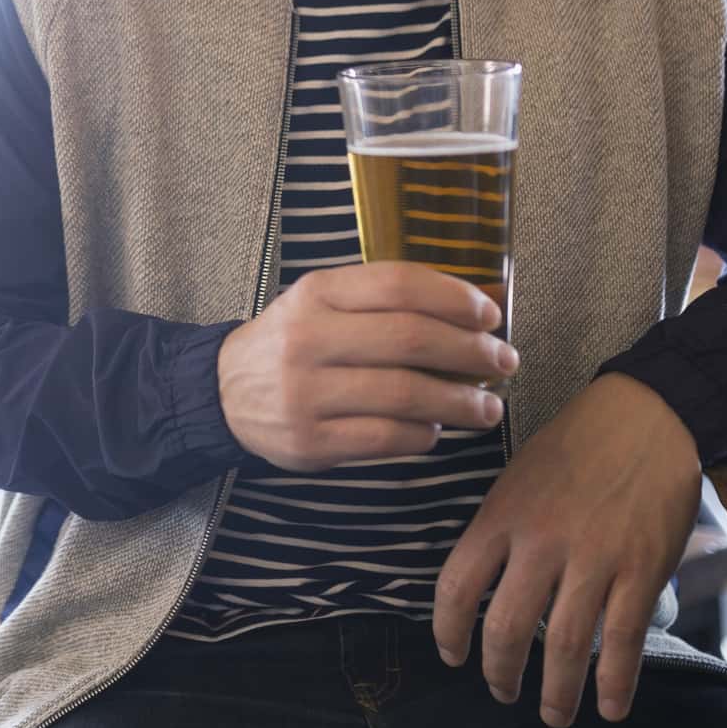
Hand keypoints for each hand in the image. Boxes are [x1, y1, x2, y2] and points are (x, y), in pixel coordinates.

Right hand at [216, 261, 517, 470]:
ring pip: (405, 395)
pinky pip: (386, 438)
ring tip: (487, 407)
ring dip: (460, 402)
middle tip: (504, 362)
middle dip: (471, 353)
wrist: (222, 393)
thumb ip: (383, 303)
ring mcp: (306, 393)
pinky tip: (436, 430)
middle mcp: (308, 339)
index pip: (398, 285)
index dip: (455, 298)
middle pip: (409, 340)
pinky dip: (424, 434)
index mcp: (316, 293)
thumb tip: (474, 314)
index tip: (491, 316)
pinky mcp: (311, 442)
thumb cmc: (292, 343)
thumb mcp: (323, 304)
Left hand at [431, 373, 701, 727]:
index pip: (455, 587)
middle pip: (506, 627)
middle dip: (500, 672)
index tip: (452, 657)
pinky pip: (623, 639)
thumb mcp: (516, 479)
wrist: (644, 416)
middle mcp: (540, 542)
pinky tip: (610, 707)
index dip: (448, 632)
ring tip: (553, 715)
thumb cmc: (574, 445)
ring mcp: (592, 558)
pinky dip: (616, 682)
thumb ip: (499, 531)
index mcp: (500, 517)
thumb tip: (482, 584)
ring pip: (563, 644)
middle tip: (502, 692)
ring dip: (556, 692)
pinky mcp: (640, 570)